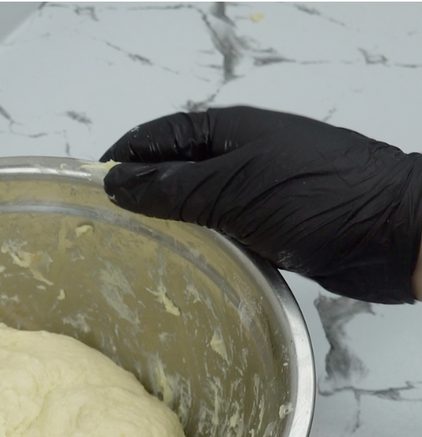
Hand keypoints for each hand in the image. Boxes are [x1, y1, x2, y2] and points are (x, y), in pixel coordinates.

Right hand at [101, 106, 421, 303]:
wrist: (397, 231)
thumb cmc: (320, 198)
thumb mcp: (232, 188)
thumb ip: (169, 187)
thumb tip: (116, 183)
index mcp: (227, 130)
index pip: (154, 137)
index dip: (117, 160)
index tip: (85, 191)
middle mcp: (240, 155)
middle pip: (172, 169)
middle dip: (137, 193)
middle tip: (103, 229)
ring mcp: (258, 189)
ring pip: (196, 202)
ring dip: (169, 223)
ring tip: (137, 252)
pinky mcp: (275, 224)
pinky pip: (223, 228)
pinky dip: (201, 243)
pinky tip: (186, 265)